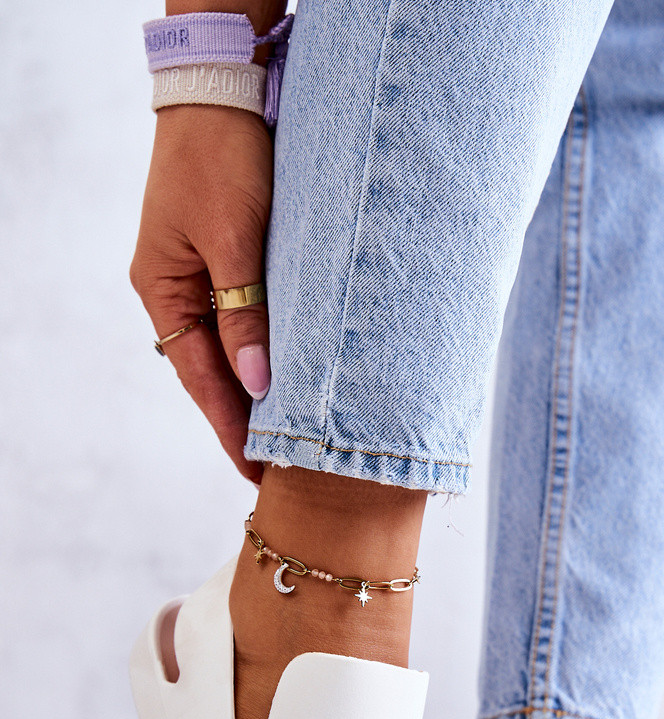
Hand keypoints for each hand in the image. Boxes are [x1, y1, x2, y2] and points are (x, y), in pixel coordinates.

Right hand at [130, 105, 272, 484]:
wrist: (225, 90)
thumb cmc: (223, 156)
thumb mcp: (234, 238)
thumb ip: (245, 314)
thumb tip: (256, 384)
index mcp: (163, 287)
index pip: (198, 376)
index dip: (228, 424)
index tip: (253, 468)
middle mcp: (175, 290)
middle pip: (209, 370)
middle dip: (241, 418)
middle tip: (275, 468)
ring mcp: (198, 277)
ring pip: (228, 349)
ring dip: (253, 390)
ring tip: (284, 437)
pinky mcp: (227, 262)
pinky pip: (243, 321)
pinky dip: (262, 352)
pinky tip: (284, 378)